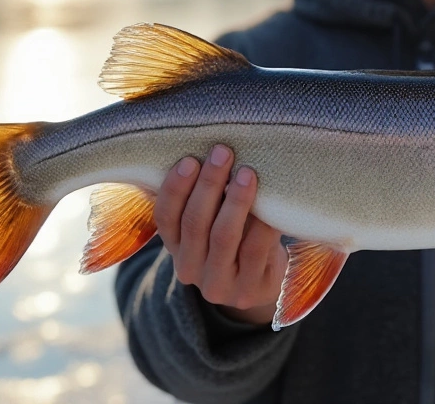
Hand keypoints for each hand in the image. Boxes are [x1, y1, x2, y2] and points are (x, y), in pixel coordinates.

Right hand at [153, 144, 287, 324]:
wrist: (261, 284)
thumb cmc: (234, 236)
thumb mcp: (210, 221)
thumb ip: (202, 195)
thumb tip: (203, 145)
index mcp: (174, 247)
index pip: (165, 217)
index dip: (175, 188)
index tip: (189, 159)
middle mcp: (189, 268)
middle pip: (194, 223)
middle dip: (209, 184)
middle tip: (223, 152)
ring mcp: (218, 284)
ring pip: (223, 236)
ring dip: (235, 200)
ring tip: (247, 172)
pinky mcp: (249, 290)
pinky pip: (255, 249)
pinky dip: (262, 222)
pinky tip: (269, 200)